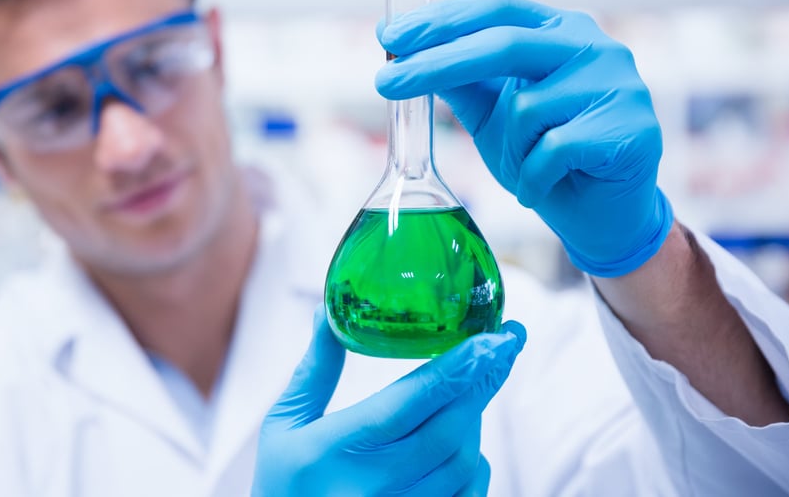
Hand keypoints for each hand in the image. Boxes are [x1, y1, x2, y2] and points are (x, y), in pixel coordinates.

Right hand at [252, 308, 525, 496]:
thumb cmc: (283, 484)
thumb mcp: (285, 424)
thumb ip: (315, 370)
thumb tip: (329, 309)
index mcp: (336, 449)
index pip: (409, 401)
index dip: (456, 367)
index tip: (491, 337)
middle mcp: (374, 486)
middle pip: (449, 429)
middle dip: (483, 381)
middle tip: (504, 343)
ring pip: (464, 461)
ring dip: (475, 418)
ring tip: (472, 387)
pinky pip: (468, 494)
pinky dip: (476, 462)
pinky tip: (465, 438)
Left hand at [375, 0, 673, 276]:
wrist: (602, 215)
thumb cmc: (546, 156)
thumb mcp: (493, 114)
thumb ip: (460, 81)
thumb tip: (399, 52)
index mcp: (559, 30)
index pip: (495, 9)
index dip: (441, 20)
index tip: (389, 36)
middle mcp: (593, 46)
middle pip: (503, 44)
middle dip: (437, 63)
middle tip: (385, 83)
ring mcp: (618, 84)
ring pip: (526, 109)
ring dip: (508, 150)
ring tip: (524, 168)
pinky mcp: (631, 128)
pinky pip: (552, 150)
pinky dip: (532, 179)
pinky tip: (539, 190)